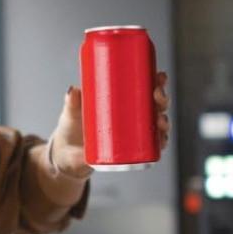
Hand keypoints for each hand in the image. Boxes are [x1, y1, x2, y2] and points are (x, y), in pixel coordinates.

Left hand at [48, 72, 171, 177]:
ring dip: (164, 122)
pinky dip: (160, 144)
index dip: (157, 82)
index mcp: (123, 101)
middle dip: (163, 100)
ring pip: (157, 125)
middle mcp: (132, 117)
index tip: (160, 77)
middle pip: (156, 106)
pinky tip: (162, 140)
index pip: (145, 88)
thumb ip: (72, 102)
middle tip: (157, 96)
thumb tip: (73, 90)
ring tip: (159, 120)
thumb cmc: (71, 129)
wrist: (67, 156)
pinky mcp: (130, 152)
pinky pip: (151, 147)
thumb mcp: (72, 113)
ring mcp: (133, 134)